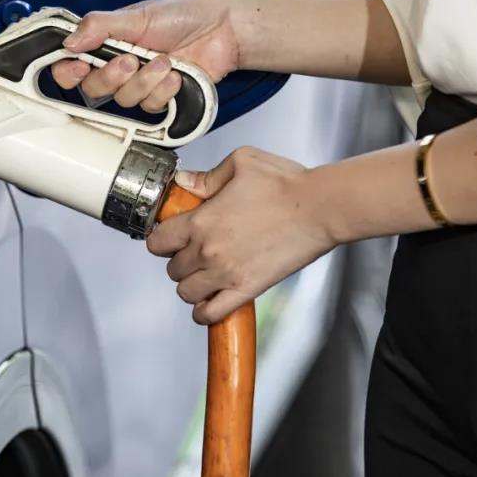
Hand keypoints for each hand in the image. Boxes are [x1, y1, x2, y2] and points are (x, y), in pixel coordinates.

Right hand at [52, 0, 241, 112]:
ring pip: (124, 100)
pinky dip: (163, 91)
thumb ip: (100, 26)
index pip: (73, 64)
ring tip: (165, 61)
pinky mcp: (161, 98)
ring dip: (145, 81)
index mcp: (108, 42)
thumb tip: (70, 41)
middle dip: (112, 77)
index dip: (69, 71)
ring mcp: (140, 83)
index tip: (80, 66)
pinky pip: (150, 107)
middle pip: (94, 89)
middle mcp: (120, 65)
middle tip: (130, 60)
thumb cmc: (186, 15)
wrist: (225, 30)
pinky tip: (176, 74)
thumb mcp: (138, 15)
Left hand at [147, 147, 335, 324]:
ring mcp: (225, 273)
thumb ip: (207, 176)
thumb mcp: (241, 162)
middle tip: (193, 253)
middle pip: (171, 269)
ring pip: (187, 293)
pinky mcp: (247, 289)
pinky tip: (209, 303)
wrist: (319, 208)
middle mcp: (206, 250)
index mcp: (200, 220)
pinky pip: (211, 313)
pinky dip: (205, 313)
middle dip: (179, 261)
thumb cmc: (286, 183)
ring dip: (191, 286)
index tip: (169, 237)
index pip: (157, 242)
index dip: (160, 239)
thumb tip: (184, 182)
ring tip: (204, 276)